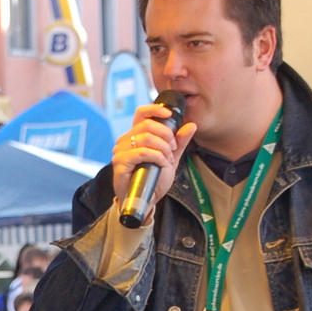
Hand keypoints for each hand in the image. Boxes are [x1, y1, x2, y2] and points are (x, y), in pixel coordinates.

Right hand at [111, 102, 197, 218]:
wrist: (145, 201)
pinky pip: (142, 152)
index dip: (155, 109)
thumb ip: (180, 142)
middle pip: (147, 124)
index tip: (170, 114)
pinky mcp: (120, 162)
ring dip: (163, 148)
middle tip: (173, 148)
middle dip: (166, 135)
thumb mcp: (171, 158)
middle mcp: (125, 140)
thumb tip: (191, 125)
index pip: (141, 113)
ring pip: (146, 138)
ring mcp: (121, 151)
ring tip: (167, 160)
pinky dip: (157, 157)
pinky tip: (162, 164)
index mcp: (135, 136)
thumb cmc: (154, 180)